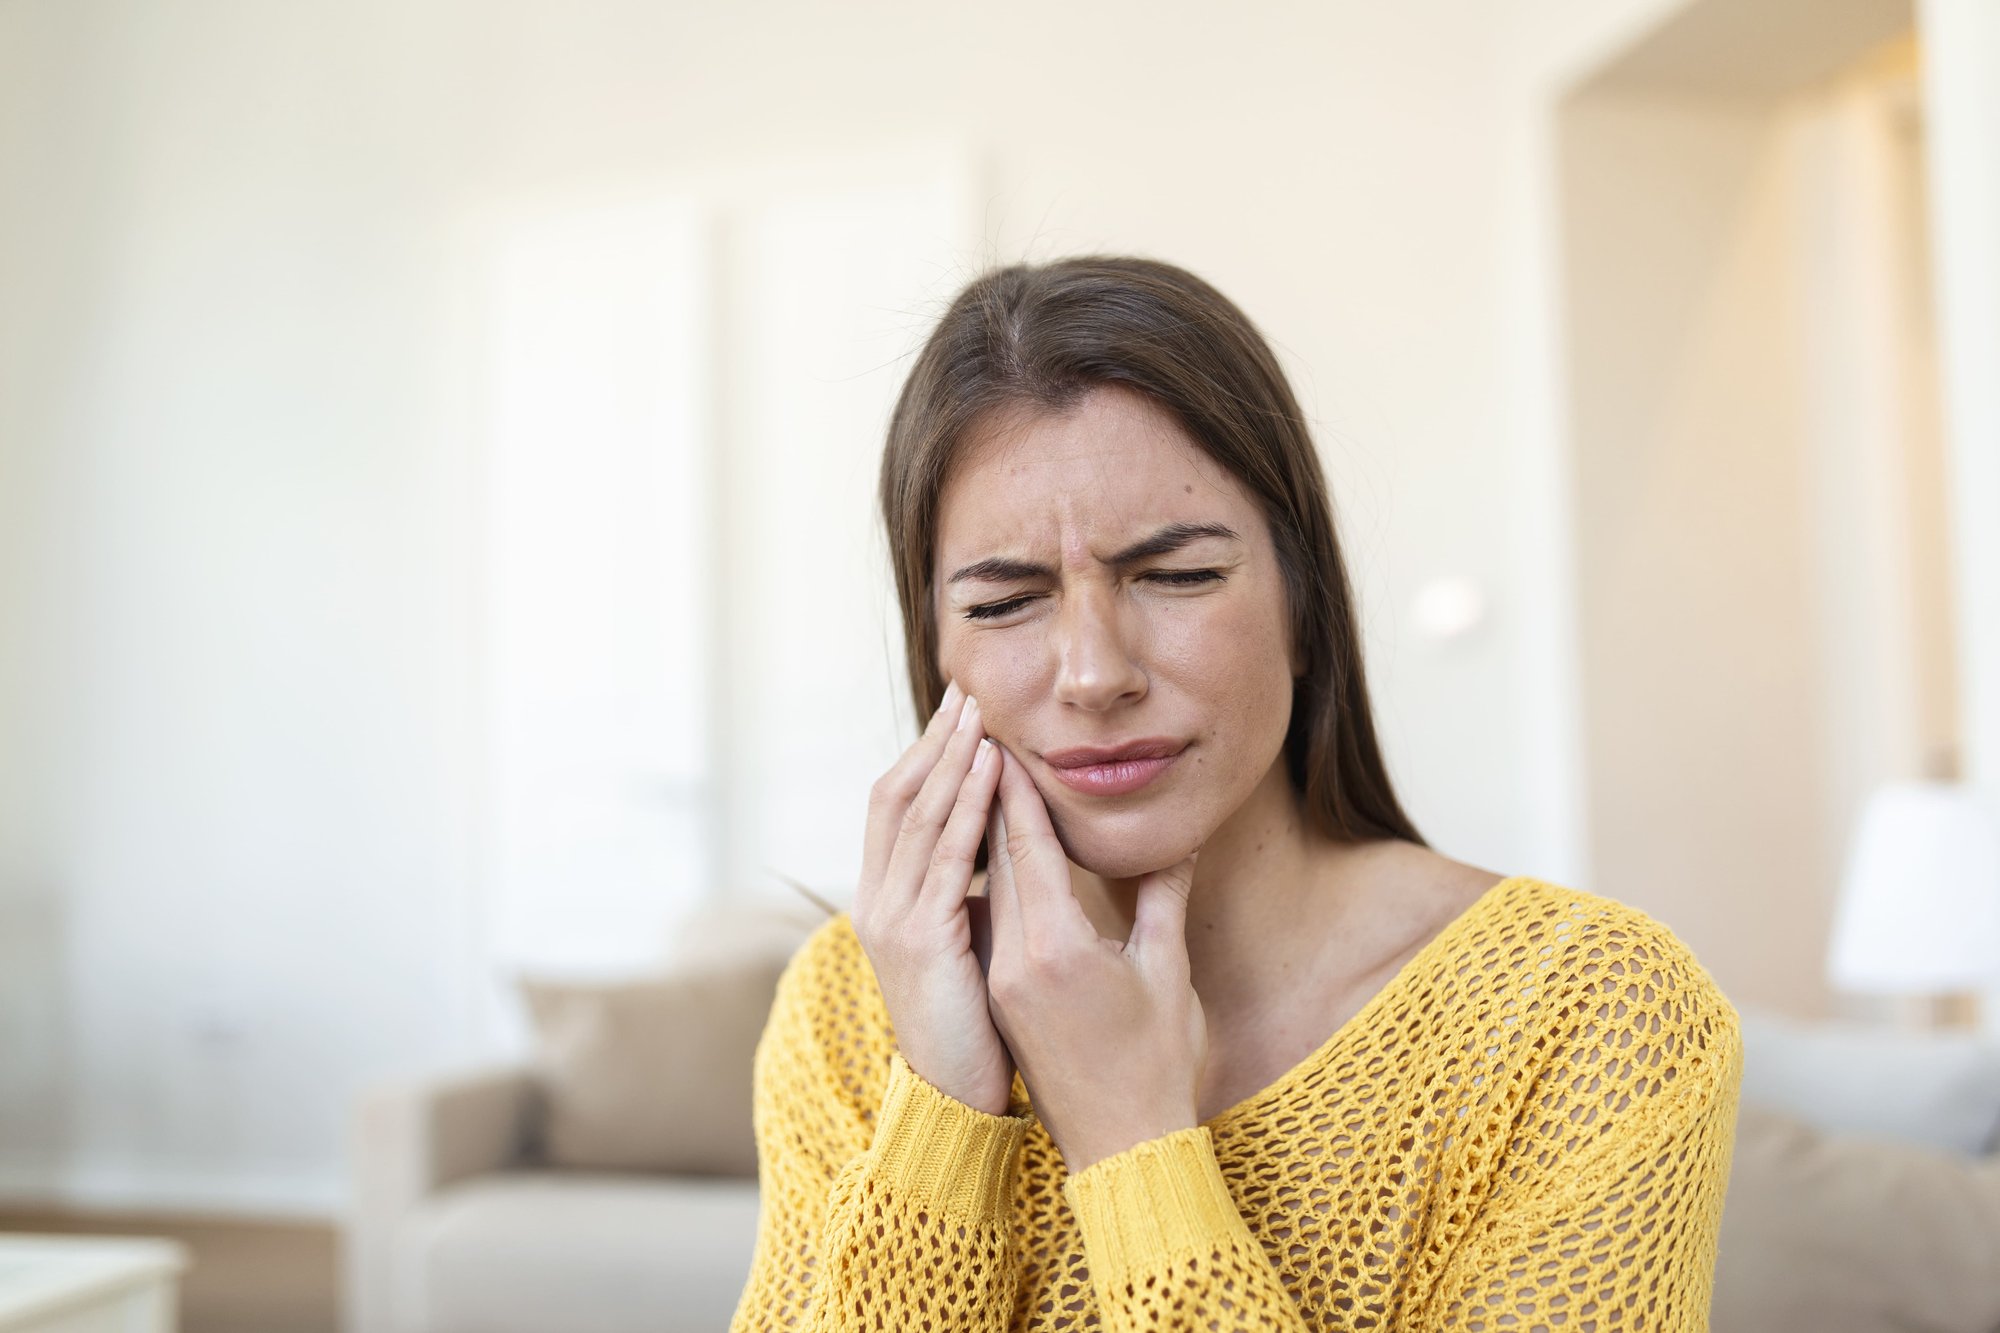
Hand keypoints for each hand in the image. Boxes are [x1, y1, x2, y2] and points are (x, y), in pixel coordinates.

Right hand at [851, 681, 1015, 1115]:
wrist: (958, 1101)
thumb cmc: (977, 1029)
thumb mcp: (970, 946)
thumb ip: (976, 896)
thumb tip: (1002, 853)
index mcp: (885, 900)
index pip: (896, 805)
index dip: (925, 754)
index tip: (960, 712)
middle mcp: (876, 900)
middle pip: (897, 795)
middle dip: (934, 741)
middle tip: (968, 691)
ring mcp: (890, 918)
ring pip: (919, 815)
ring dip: (951, 759)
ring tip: (980, 714)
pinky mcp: (920, 939)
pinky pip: (945, 855)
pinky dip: (967, 805)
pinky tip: (991, 770)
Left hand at [981, 743, 1206, 1172]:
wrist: (1121, 1148)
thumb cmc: (1158, 1063)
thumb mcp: (1167, 973)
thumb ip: (1162, 900)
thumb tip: (1178, 841)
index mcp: (1057, 947)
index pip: (1027, 850)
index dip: (1015, 792)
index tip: (1003, 741)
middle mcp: (1016, 960)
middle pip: (996, 861)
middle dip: (991, 798)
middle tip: (982, 739)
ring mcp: (1003, 981)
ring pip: (988, 890)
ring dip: (985, 835)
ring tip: (982, 781)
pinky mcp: (1002, 998)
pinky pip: (990, 922)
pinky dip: (992, 879)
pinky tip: (993, 854)